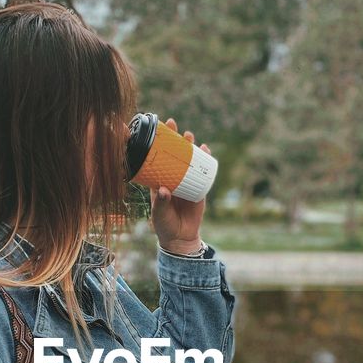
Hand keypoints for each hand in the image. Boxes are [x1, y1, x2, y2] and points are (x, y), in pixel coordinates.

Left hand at [149, 116, 213, 254]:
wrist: (181, 238)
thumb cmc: (164, 225)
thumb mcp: (159, 214)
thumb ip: (161, 203)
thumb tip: (164, 190)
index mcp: (159, 181)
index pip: (157, 160)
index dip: (158, 146)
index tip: (156, 132)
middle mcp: (172, 178)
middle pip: (174, 155)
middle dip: (175, 139)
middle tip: (175, 125)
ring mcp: (186, 182)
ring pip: (189, 160)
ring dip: (190, 147)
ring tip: (190, 136)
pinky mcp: (199, 188)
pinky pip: (202, 171)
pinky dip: (205, 160)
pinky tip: (206, 150)